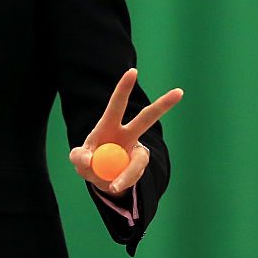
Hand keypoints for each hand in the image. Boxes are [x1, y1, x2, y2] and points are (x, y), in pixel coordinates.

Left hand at [69, 68, 182, 195]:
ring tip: (112, 186)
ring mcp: (138, 149)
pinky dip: (122, 183)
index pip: (117, 104)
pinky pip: (134, 176)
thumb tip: (89, 160)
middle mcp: (128, 134)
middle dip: (163, 105)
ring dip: (125, 176)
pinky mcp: (141, 165)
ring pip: (139, 161)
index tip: (133, 71)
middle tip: (179, 92)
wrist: (103, 180)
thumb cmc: (89, 162)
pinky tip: (114, 185)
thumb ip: (79, 157)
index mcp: (109, 125)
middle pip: (148, 118)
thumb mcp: (78, 159)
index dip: (124, 88)